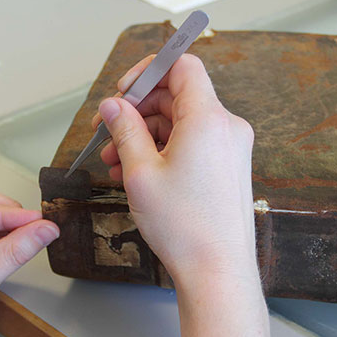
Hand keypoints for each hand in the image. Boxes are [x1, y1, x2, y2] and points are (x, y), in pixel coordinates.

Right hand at [93, 54, 256, 282]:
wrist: (217, 271)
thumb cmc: (185, 227)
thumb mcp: (140, 172)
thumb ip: (124, 130)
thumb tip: (112, 106)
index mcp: (208, 118)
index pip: (181, 65)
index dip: (148, 71)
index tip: (123, 92)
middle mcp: (226, 127)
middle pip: (177, 96)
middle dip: (137, 111)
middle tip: (107, 131)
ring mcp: (230, 148)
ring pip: (181, 123)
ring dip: (145, 135)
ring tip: (115, 162)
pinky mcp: (228, 166)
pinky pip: (192, 144)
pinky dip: (164, 151)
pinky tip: (137, 172)